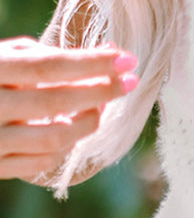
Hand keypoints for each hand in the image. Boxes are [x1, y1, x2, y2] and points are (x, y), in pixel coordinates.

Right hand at [0, 37, 139, 182]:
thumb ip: (42, 55)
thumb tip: (105, 55)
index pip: (48, 66)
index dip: (91, 63)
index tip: (127, 60)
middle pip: (55, 101)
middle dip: (100, 92)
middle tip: (128, 83)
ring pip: (54, 138)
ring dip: (86, 123)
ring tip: (98, 108)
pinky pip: (41, 162)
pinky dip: (64, 147)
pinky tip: (71, 130)